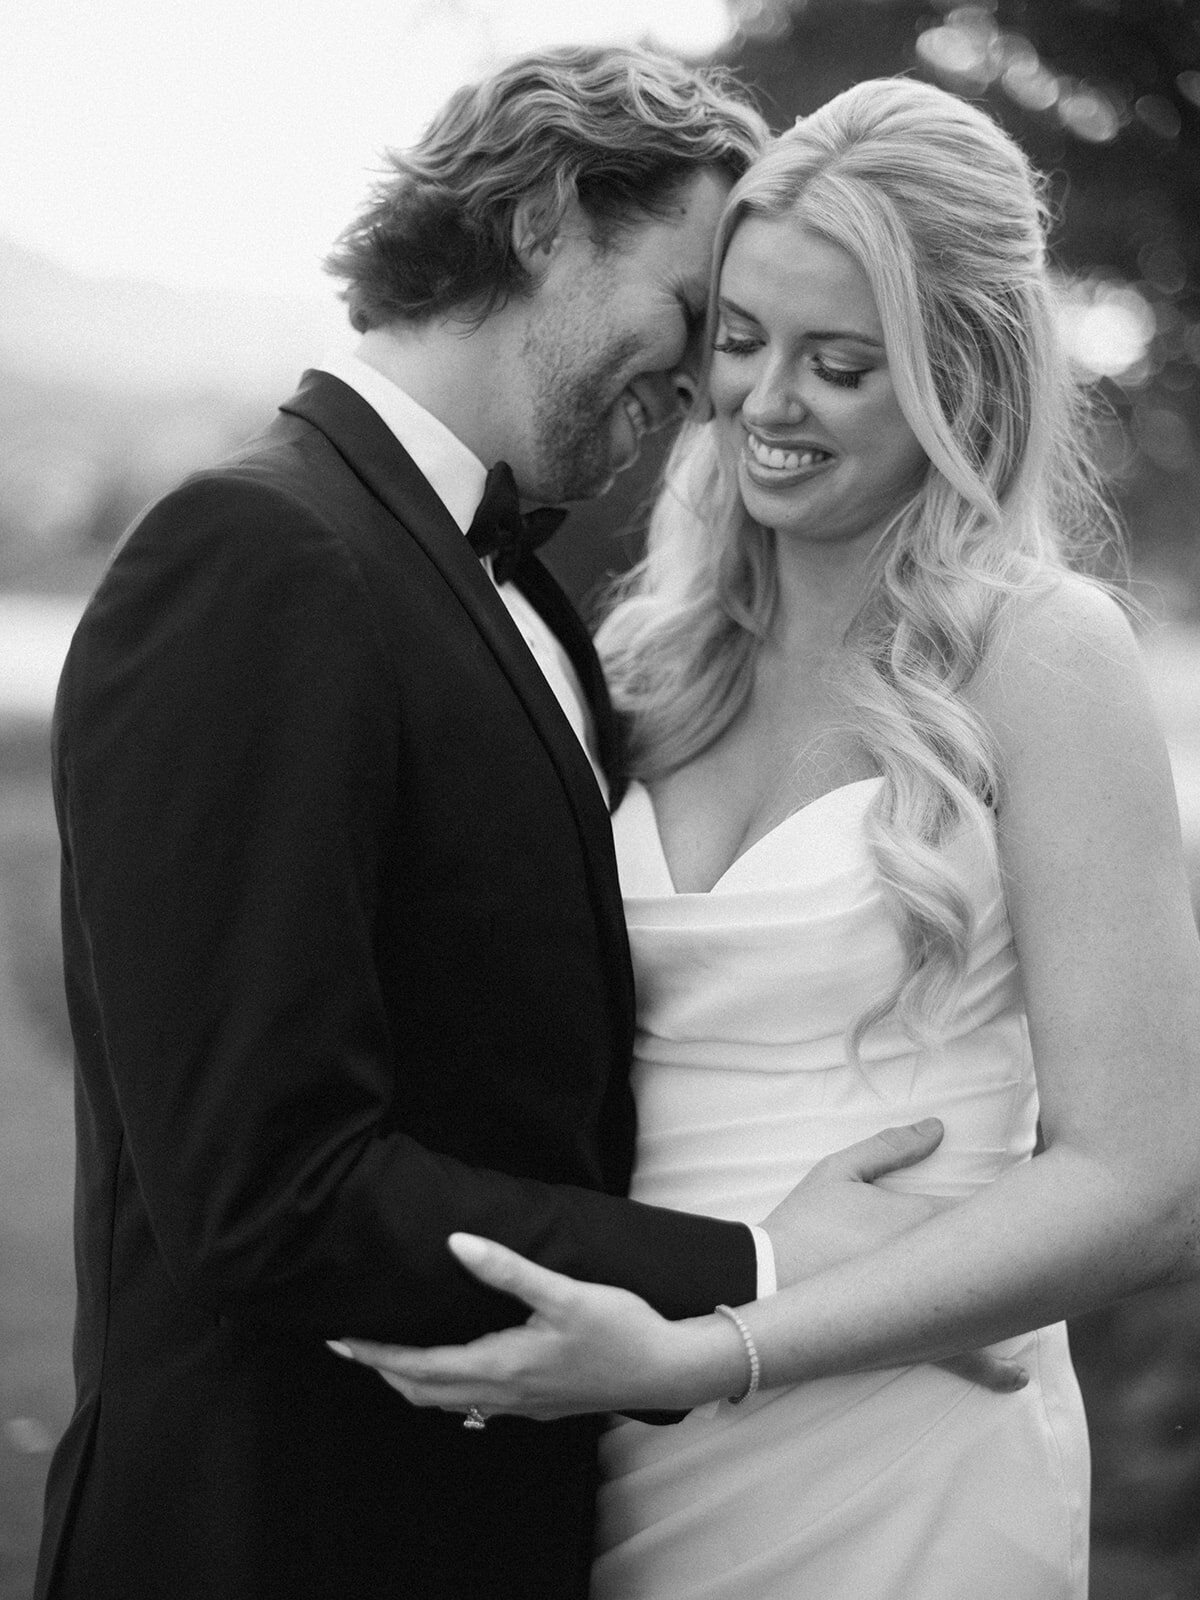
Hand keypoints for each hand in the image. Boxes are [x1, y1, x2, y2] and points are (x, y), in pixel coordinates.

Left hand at [328, 1234, 731, 1419]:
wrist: (667, 1370)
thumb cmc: (620, 1328)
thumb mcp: (564, 1291)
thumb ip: (508, 1268)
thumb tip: (457, 1244)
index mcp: (502, 1366)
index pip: (420, 1365)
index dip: (376, 1353)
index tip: (341, 1340)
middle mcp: (504, 1394)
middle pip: (424, 1391)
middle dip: (383, 1368)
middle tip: (349, 1347)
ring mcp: (521, 1405)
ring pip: (448, 1403)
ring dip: (411, 1381)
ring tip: (388, 1355)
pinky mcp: (538, 1404)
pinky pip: (475, 1405)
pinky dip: (445, 1389)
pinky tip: (452, 1372)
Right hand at [762, 1120, 1026, 1394]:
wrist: (766, 1282)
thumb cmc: (803, 1222)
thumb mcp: (839, 1171)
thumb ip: (891, 1145)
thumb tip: (940, 1126)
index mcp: (923, 1218)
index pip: (988, 1207)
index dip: (1016, 1201)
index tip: (1046, 1189)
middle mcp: (936, 1267)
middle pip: (999, 1256)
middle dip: (1029, 1248)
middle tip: (1067, 1240)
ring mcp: (926, 1309)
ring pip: (989, 1306)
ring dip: (1019, 1299)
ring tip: (1051, 1298)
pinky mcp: (909, 1342)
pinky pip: (960, 1357)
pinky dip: (991, 1368)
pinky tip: (1017, 1378)